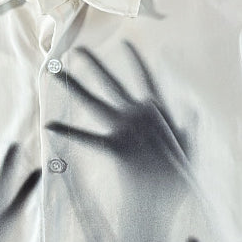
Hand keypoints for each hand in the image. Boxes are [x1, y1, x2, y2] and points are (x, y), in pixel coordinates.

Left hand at [46, 42, 191, 184]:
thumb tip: (192, 109)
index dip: (135, 61)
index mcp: (157, 112)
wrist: (166, 198)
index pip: (145, 79)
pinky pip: (87, 137)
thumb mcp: (188, 147)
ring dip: (74, 87)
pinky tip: (49, 124)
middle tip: (79, 49)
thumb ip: (188, 126)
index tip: (126, 42)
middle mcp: (138, 115)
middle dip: (95, 66)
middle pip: (111, 85)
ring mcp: (125, 129)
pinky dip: (68, 131)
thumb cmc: (178, 175)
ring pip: (94, 103)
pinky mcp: (114, 146)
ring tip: (55, 74)